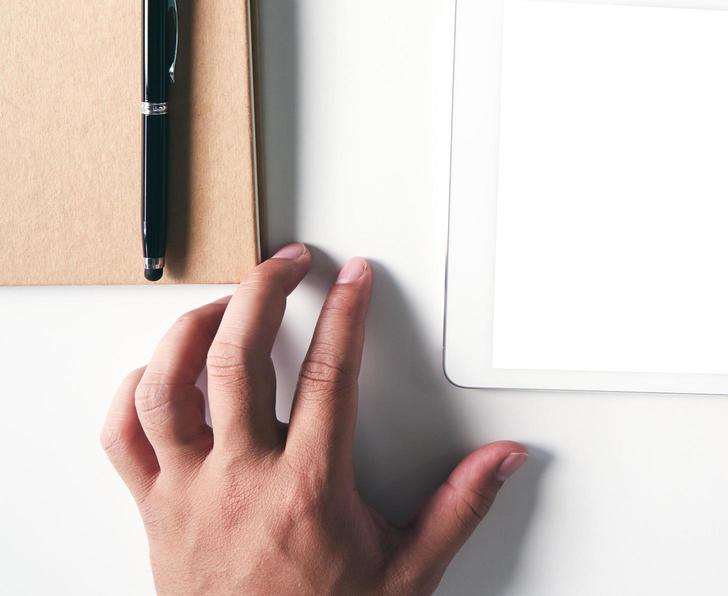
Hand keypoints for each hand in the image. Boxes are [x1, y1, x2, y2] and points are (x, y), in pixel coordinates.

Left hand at [101, 245, 527, 595]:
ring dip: (193, 330)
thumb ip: (458, 508)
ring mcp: (187, 491)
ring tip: (226, 303)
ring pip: (169, 386)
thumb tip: (501, 460)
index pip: (328, 374)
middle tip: (287, 264)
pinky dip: (134, 392)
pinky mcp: (153, 510)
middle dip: (264, 291)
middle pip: (238, 358)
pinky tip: (158, 372)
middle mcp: (240, 480)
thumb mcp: (408, 572)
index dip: (345, 313)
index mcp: (307, 488)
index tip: (354, 278)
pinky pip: (124, 438)